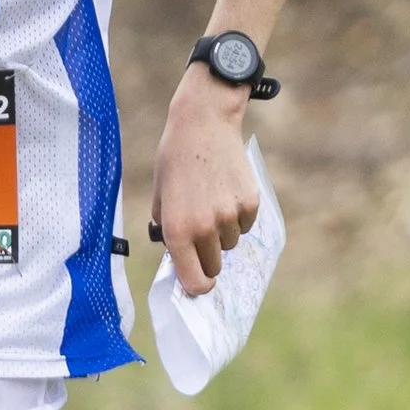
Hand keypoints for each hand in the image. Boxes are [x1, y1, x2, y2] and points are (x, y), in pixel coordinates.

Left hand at [150, 62, 261, 296]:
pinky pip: (245, 225)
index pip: (195, 281)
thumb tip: (181, 258)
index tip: (198, 282)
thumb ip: (167, 230)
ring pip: (230, 244)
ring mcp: (230, 216)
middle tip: (200, 236)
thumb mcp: (160, 197)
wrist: (203, 124)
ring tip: (210, 203)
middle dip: (207, 257)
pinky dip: (238, 217)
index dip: (197, 285)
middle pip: (215, 266)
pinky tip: (226, 192)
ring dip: (222, 233)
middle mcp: (205, 228)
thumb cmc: (175, 161)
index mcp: (178, 230)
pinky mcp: (250, 202)